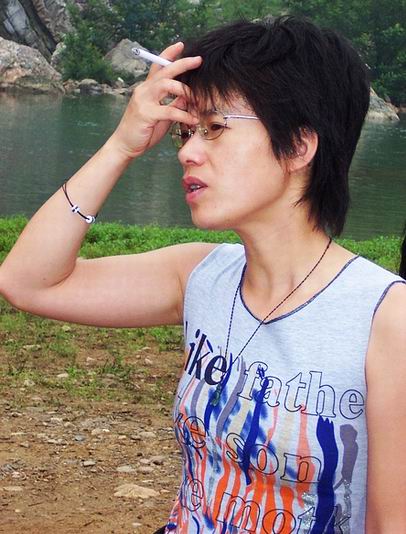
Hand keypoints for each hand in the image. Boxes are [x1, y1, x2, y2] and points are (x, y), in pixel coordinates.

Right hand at [107, 42, 201, 158]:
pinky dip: (183, 114)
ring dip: (185, 90)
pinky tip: (193, 119)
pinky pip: (169, 110)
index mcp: (146, 89)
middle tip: (198, 59)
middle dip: (182, 63)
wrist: (124, 145)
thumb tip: (188, 96)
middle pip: (164, 71)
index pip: (157, 66)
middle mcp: (144, 91)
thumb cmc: (143, 131)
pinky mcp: (146, 114)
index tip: (181, 45)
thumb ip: (173, 103)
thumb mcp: (161, 115)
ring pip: (166, 85)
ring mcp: (143, 101)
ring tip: (197, 100)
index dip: (168, 54)